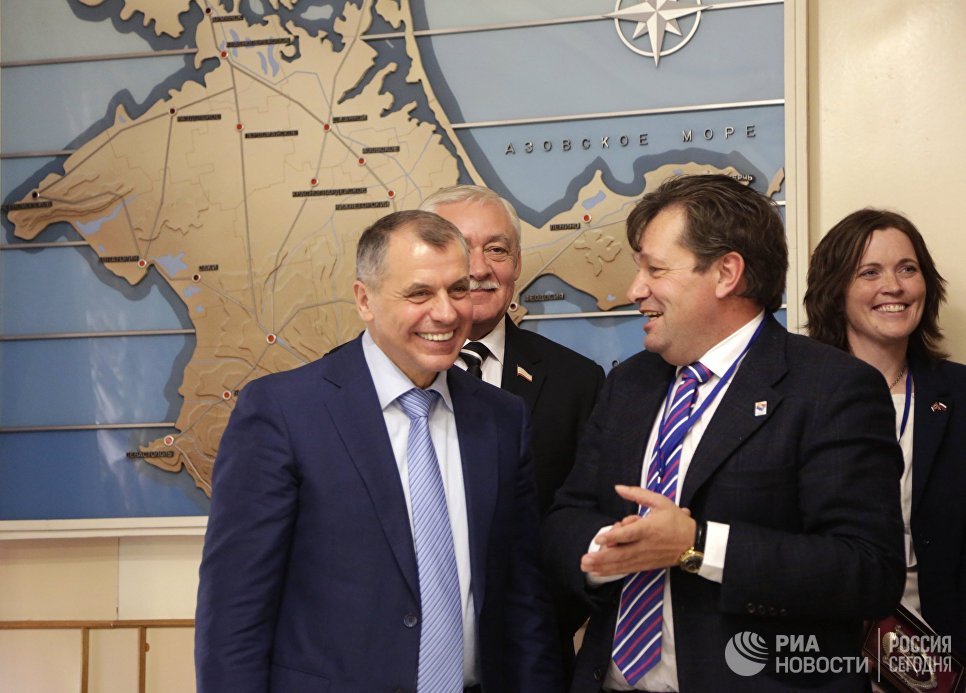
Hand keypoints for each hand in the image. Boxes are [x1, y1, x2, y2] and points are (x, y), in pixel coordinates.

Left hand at [580, 485, 695, 577]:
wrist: (694, 543)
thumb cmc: (676, 521)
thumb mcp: (660, 501)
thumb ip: (637, 493)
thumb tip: (618, 487)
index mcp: (649, 528)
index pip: (630, 533)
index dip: (614, 536)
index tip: (600, 539)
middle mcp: (646, 545)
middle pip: (622, 553)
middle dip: (602, 558)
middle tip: (585, 559)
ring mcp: (645, 557)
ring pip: (622, 564)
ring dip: (603, 566)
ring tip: (587, 567)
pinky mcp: (646, 565)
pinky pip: (626, 569)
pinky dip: (613, 571)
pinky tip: (600, 572)